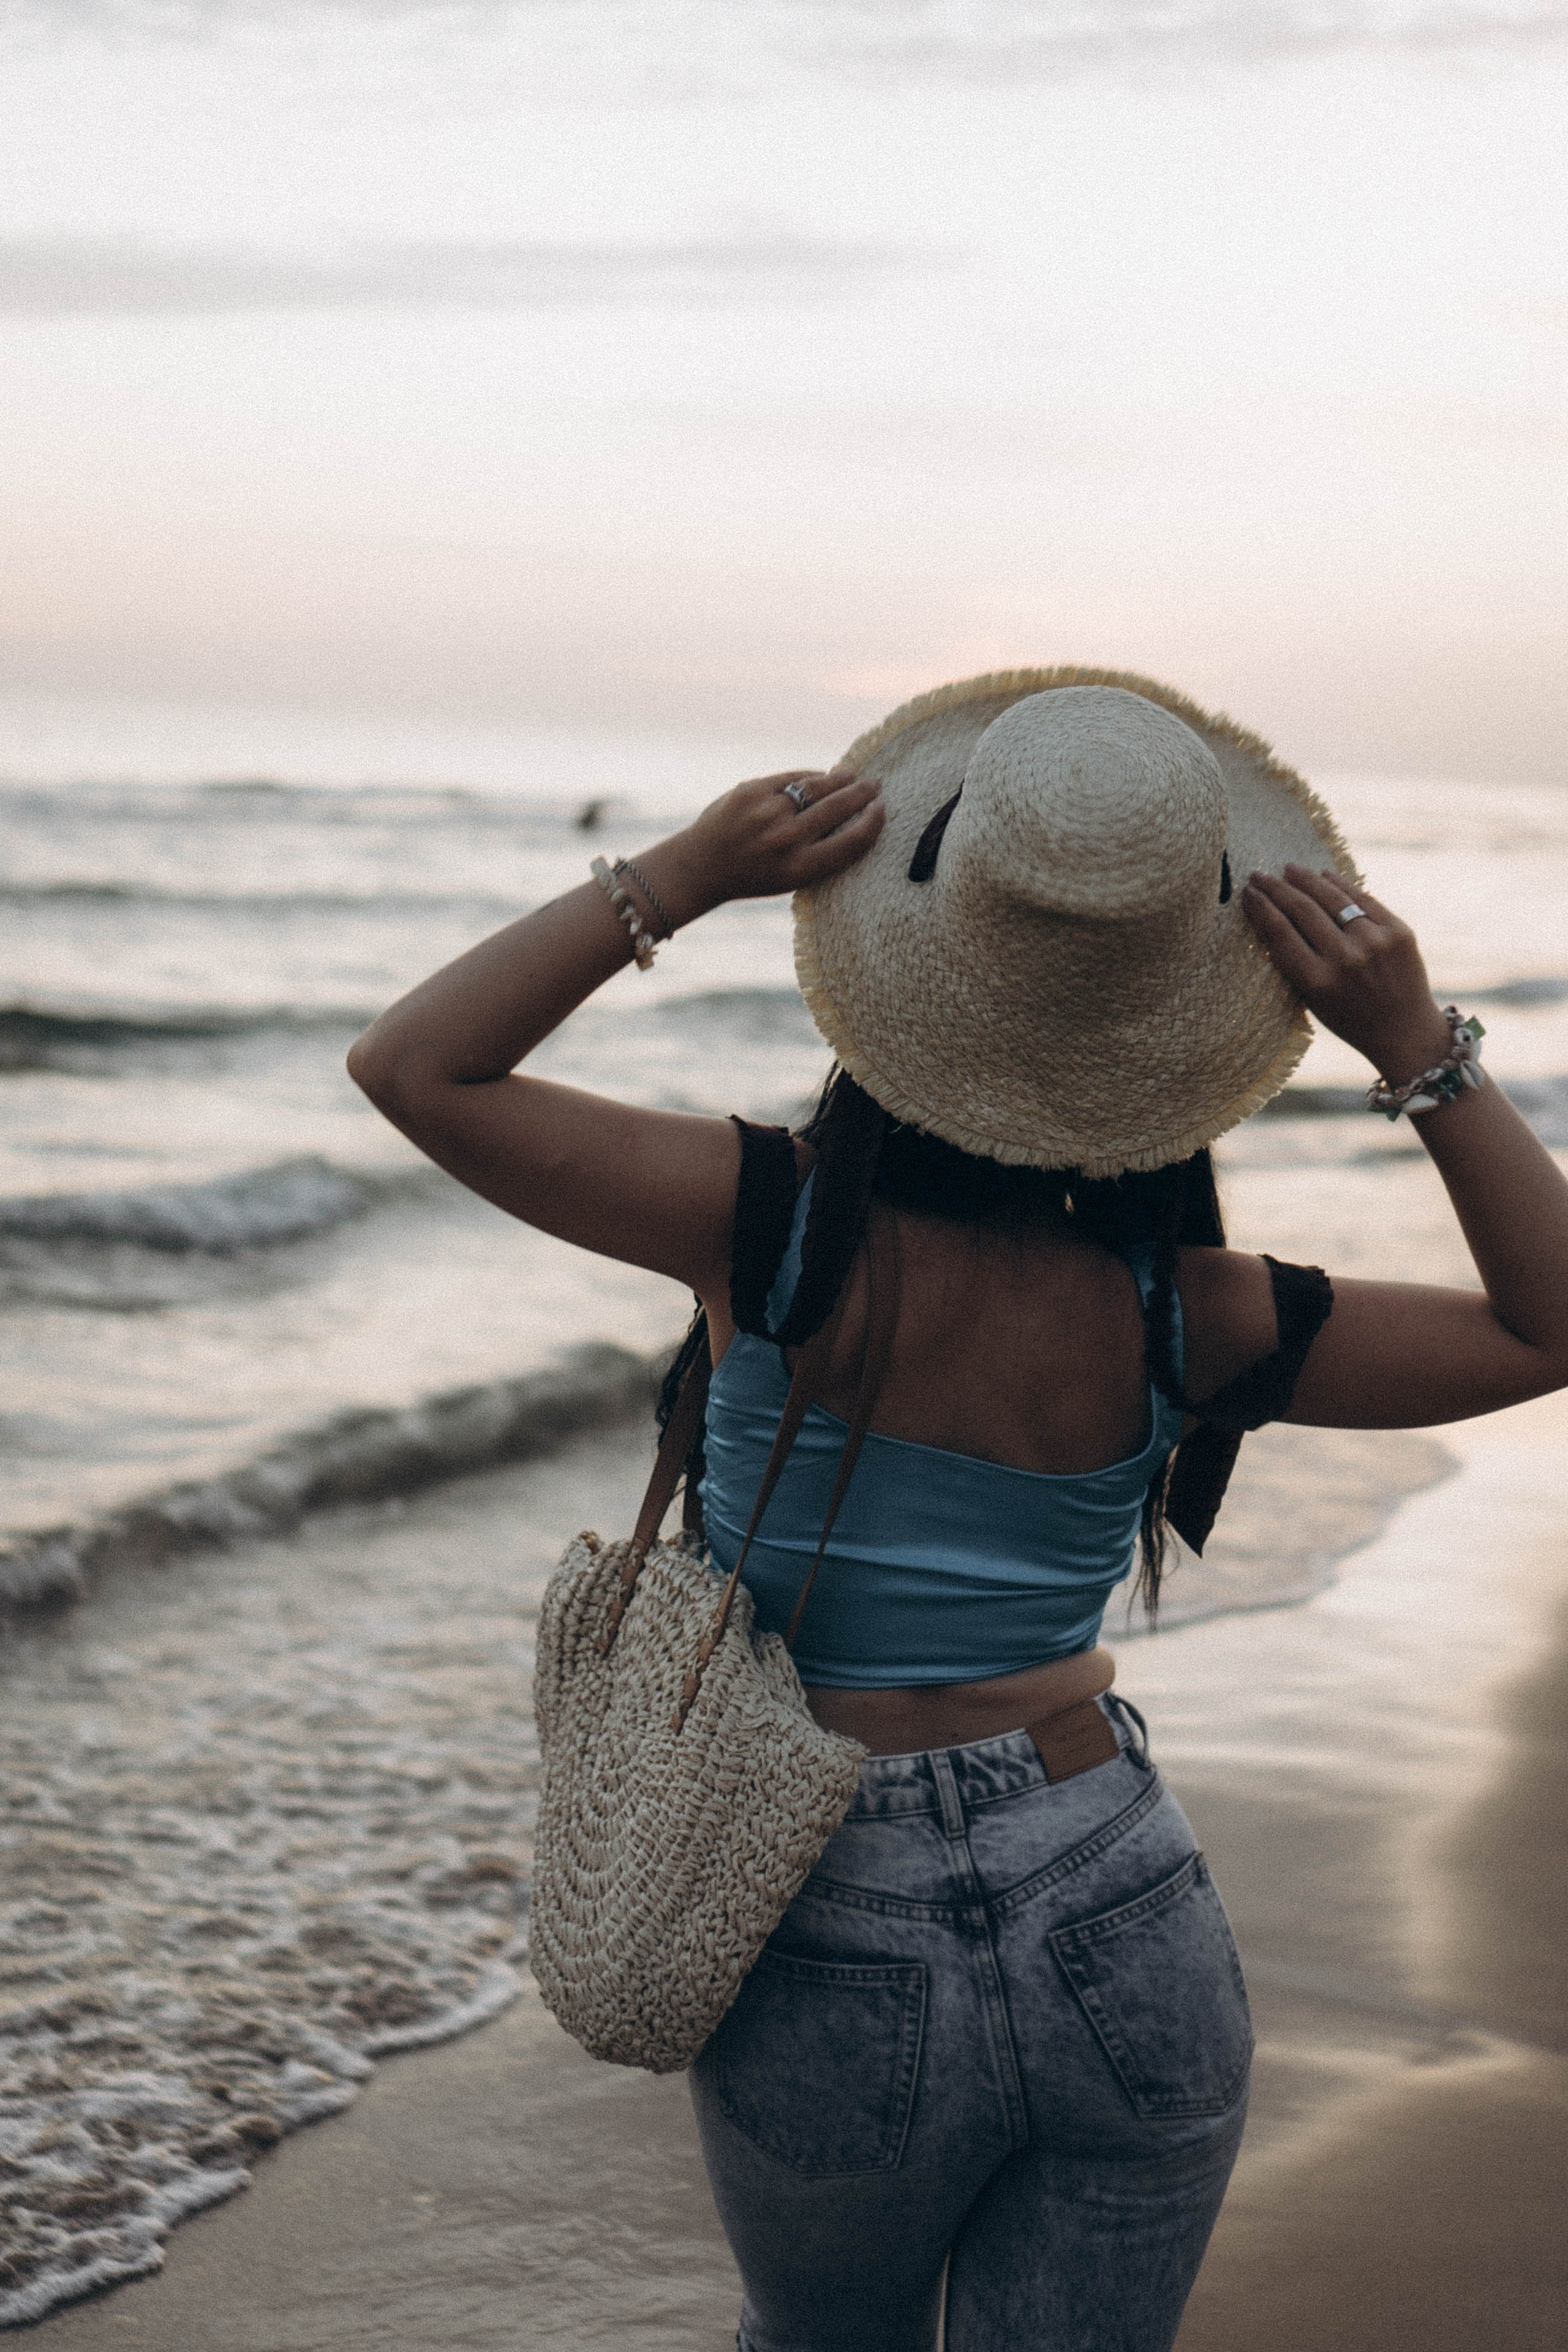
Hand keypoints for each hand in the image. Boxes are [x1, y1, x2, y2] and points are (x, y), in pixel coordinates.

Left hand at [644, 768, 884, 922]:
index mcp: (799, 869)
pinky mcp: (751, 790)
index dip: (872, 823)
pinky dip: (809, 778)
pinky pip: (791, 778)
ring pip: (816, 786)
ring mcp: (767, 812)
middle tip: (876, 786)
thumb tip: (855, 815)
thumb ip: (821, 852)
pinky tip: (821, 777)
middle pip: (838, 809)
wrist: (702, 866)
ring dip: (839, 780)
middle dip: (862, 794)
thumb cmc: (754, 875)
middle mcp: (785, 840)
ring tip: (852, 777)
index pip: (851, 842)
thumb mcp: (791, 877)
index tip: (882, 810)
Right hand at [1241, 863, 1451, 1083]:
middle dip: (1276, 888)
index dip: (1260, 908)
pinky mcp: (1398, 932)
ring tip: (1289, 869)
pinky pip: (1363, 900)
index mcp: (1318, 981)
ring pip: (1333, 898)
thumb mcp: (1312, 1000)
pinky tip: (1324, 876)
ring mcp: (1375, 942)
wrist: (1405, 1031)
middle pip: (1301, 910)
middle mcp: (1346, 959)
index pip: (1280, 932)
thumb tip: (1274, 913)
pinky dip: (1341, 885)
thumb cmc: (1350, 1019)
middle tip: (1259, 874)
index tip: (1247, 892)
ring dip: (1306, 879)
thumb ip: (1295, 961)